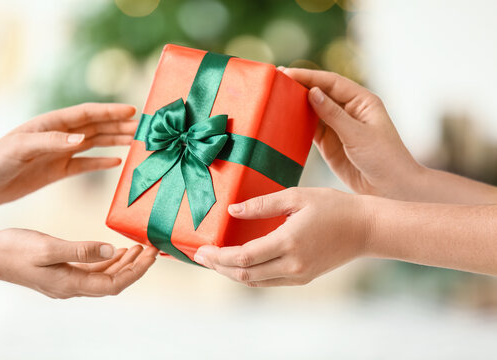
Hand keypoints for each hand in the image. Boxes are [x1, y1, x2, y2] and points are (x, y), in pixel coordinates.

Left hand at [0, 103, 136, 208]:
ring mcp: (60, 153)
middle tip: (144, 127)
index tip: (133, 110)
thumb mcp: (21, 147)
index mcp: (52, 124)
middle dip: (121, 125)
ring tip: (137, 141)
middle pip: (97, 127)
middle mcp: (60, 136)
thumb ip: (52, 142)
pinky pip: (86, 164)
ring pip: (96, 143)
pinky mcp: (58, 170)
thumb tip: (83, 139)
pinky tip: (117, 161)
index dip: (111, 111)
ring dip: (116, 141)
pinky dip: (102, 162)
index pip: (88, 114)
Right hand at [0, 228, 157, 297]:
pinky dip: (106, 260)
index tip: (152, 255)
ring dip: (123, 262)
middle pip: (113, 281)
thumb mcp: (48, 247)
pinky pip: (91, 270)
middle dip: (135, 267)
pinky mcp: (61, 272)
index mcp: (70, 284)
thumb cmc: (12, 250)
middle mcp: (71, 287)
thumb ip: (81, 250)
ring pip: (104, 276)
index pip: (115, 284)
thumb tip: (110, 251)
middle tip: (151, 248)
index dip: (137, 272)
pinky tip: (115, 250)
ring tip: (138, 247)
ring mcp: (66, 280)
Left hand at [194, 187, 369, 286]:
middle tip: (199, 257)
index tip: (200, 250)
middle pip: (244, 275)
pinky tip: (239, 264)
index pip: (242, 258)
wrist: (367, 229)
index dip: (217, 256)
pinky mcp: (303, 278)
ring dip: (231, 273)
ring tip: (214, 260)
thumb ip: (262, 204)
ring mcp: (298, 275)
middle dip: (218, 267)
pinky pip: (268, 281)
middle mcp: (292, 265)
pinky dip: (248, 275)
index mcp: (288, 243)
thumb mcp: (297, 196)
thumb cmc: (334, 207)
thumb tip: (232, 211)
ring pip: (254, 282)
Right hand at [279, 67, 422, 200]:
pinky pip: (310, 128)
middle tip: (276, 79)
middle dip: (299, 85)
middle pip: (320, 92)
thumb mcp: (358, 135)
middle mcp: (350, 110)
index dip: (309, 76)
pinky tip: (284, 118)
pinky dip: (298, 123)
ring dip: (296, 104)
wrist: (390, 189)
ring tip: (276, 96)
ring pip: (313, 110)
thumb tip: (312, 92)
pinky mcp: (330, 143)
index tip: (287, 72)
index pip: (331, 82)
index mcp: (362, 101)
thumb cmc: (384, 158)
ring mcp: (338, 126)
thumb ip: (333, 114)